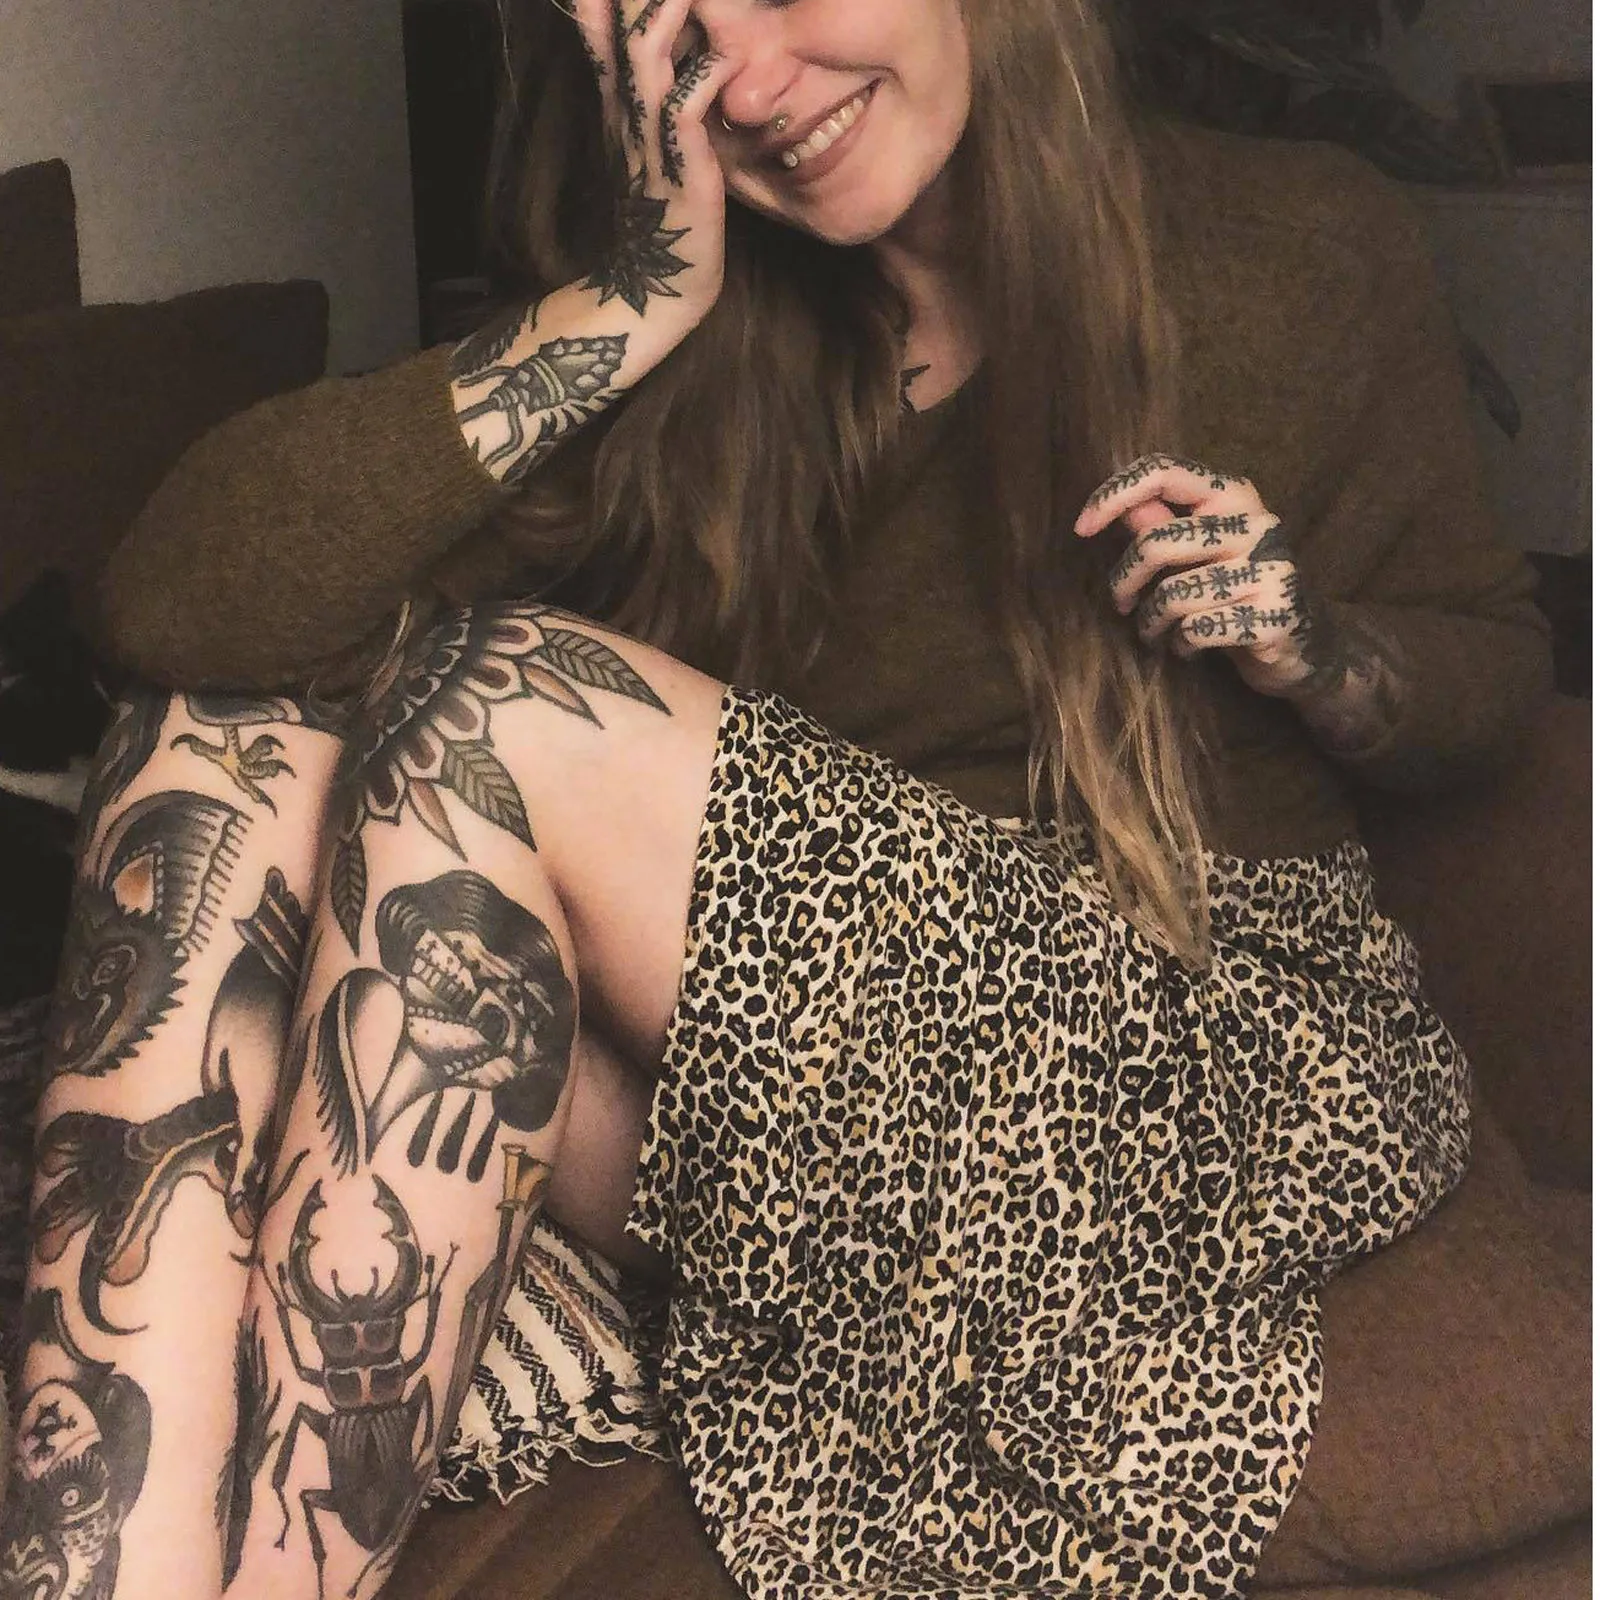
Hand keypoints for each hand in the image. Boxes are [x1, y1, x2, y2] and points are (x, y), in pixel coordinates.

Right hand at [570, 0, 738, 322]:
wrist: (659, 286)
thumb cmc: (671, 209)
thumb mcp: (661, 137)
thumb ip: (662, 86)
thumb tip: (685, 45)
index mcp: (620, 91)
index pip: (601, 13)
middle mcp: (626, 103)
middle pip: (616, 14)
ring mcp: (648, 132)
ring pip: (647, 45)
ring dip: (668, 4)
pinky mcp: (679, 164)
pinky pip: (686, 103)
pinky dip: (706, 70)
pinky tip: (724, 51)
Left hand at [1074, 454, 1319, 699]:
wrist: (1306, 646)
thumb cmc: (1239, 591)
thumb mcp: (1201, 552)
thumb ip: (1163, 524)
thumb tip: (1120, 506)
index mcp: (1235, 495)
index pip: (1165, 472)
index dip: (1114, 495)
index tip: (1081, 528)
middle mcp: (1256, 524)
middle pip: (1155, 542)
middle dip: (1123, 581)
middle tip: (1120, 604)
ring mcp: (1270, 569)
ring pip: (1172, 595)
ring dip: (1150, 623)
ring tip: (1157, 632)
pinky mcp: (1273, 615)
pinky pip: (1195, 630)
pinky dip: (1179, 647)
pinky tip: (1189, 649)